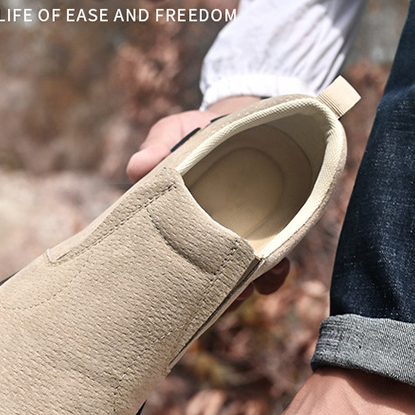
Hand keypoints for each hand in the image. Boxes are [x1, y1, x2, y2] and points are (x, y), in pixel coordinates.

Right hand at [127, 95, 290, 300]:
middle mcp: (208, 235)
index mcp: (181, 219)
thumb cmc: (200, 130)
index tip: (176, 279)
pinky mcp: (270, 235)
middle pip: (204, 276)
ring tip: (248, 288)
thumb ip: (158, 146)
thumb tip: (136, 169)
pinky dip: (275, 274)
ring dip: (243, 287)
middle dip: (210, 292)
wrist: (247, 121)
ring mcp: (239, 238)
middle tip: (215, 293)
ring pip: (237, 277)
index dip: (172, 272)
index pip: (168, 252)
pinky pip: (273, 265)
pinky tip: (277, 269)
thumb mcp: (175, 131)